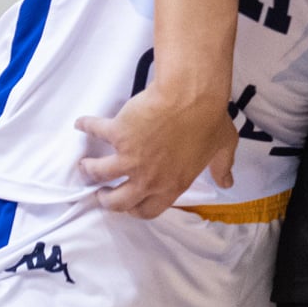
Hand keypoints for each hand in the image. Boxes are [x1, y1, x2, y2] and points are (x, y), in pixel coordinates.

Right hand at [77, 80, 236, 218]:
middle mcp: (147, 177)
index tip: (128, 205)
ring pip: (99, 173)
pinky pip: (95, 131)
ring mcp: (129, 157)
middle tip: (101, 194)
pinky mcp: (117, 133)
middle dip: (106, 200)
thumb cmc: (210, 120)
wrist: (191, 96)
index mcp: (171, 185)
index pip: (147, 210)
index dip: (134, 210)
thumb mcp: (223, 147)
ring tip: (85, 165)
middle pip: (118, 202)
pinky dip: (86, 126)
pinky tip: (80, 124)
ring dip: (89, 170)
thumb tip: (227, 182)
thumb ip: (222, 168)